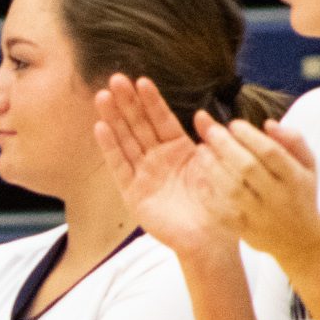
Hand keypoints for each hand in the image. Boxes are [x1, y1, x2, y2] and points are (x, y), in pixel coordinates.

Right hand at [93, 74, 231, 260]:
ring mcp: (145, 175)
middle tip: (116, 79)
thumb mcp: (219, 167)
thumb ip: (209, 142)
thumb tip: (201, 116)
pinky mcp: (133, 193)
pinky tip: (101, 128)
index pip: (163, 120)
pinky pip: (120, 166)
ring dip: (114, 118)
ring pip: (126, 140)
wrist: (210, 240)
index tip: (141, 80)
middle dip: (128, 102)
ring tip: (103, 96)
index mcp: (181, 151)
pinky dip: (110, 147)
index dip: (152, 101)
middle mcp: (160, 159)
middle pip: (140, 125)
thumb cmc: (219, 205)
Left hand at [195, 112, 319, 268]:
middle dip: (225, 146)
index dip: (249, 136)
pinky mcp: (244, 230)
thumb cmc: (300, 193)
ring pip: (232, 189)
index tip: (233, 124)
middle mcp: (278, 197)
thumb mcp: (308, 165)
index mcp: (295, 178)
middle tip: (209, 131)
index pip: (271, 152)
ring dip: (212, 167)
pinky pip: (222, 212)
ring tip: (201, 150)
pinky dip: (209, 194)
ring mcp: (260, 216)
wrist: (301, 241)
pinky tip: (199, 177)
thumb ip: (293, 140)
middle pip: (248, 168)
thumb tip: (268, 123)